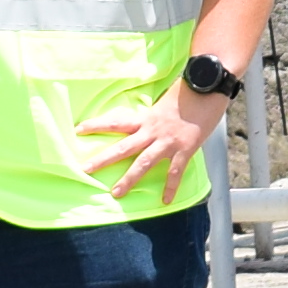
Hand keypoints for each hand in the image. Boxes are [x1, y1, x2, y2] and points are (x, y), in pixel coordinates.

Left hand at [86, 79, 229, 191]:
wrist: (208, 86)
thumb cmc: (189, 91)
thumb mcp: (165, 101)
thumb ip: (155, 114)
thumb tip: (149, 120)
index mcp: (146, 118)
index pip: (116, 122)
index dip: (96, 125)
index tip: (79, 129)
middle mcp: (153, 130)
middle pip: (123, 147)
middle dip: (103, 159)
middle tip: (85, 169)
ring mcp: (168, 141)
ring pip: (143, 163)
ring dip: (129, 179)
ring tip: (116, 193)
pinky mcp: (185, 149)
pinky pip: (175, 172)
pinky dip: (170, 187)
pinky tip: (165, 201)